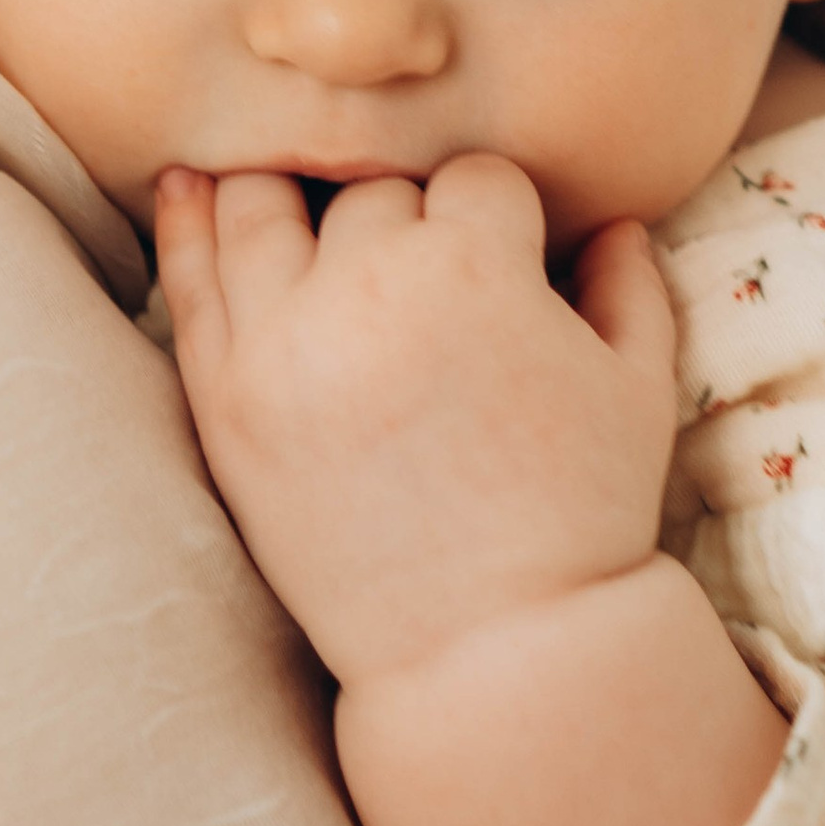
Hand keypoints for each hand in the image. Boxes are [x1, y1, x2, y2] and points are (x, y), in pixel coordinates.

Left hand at [152, 156, 677, 692]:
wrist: (491, 647)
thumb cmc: (582, 515)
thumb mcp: (638, 391)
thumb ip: (629, 287)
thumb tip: (612, 219)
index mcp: (475, 266)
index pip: (475, 178)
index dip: (499, 216)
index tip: (508, 257)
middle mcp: (367, 284)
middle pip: (372, 190)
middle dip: (404, 218)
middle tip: (426, 279)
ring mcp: (281, 336)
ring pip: (263, 203)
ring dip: (289, 194)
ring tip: (305, 203)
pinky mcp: (223, 393)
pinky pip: (190, 280)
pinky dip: (187, 222)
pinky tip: (187, 185)